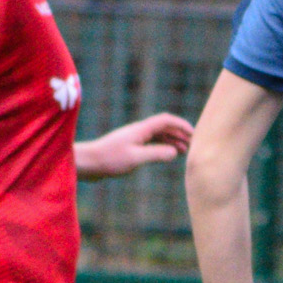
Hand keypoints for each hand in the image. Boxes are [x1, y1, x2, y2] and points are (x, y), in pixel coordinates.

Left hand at [76, 112, 194, 179]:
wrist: (88, 163)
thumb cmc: (109, 159)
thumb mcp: (136, 158)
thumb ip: (157, 154)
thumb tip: (175, 152)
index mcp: (141, 130)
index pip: (166, 120)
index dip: (181, 125)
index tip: (194, 134)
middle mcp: (138, 131)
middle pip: (164, 127)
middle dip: (180, 133)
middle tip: (193, 144)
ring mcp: (134, 138)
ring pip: (158, 136)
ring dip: (172, 141)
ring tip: (184, 151)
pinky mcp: (129, 147)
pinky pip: (151, 143)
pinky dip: (162, 147)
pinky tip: (166, 155)